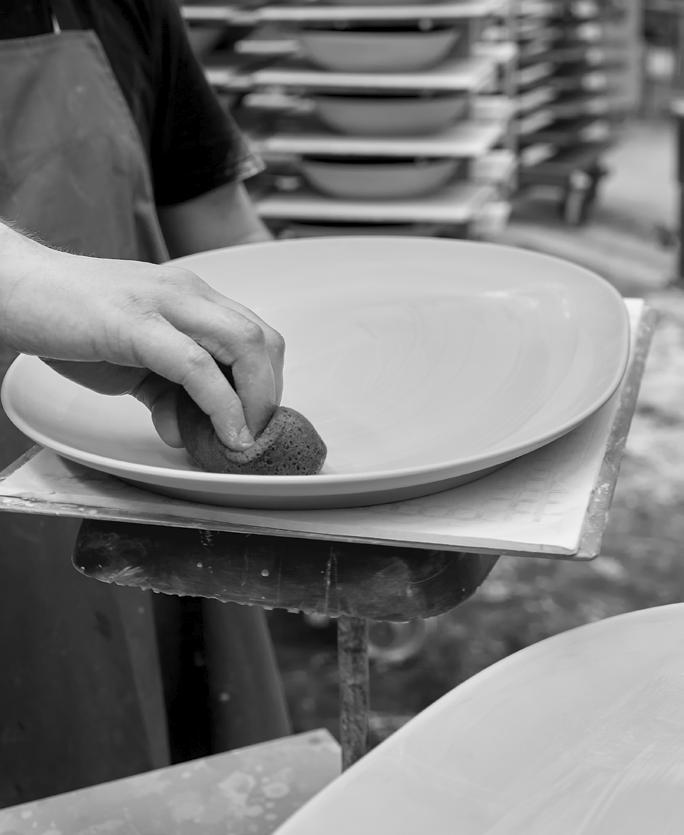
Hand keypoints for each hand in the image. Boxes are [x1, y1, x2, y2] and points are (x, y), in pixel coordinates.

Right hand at [0, 231, 283, 448]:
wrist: (14, 289)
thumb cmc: (70, 320)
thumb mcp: (131, 362)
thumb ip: (164, 392)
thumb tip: (184, 430)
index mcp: (191, 297)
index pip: (256, 335)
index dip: (267, 383)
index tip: (257, 422)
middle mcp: (187, 292)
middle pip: (263, 339)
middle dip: (270, 394)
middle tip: (256, 434)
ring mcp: (164, 303)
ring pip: (245, 345)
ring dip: (255, 400)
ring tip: (244, 438)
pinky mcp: (137, 323)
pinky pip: (197, 367)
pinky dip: (222, 405)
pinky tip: (225, 433)